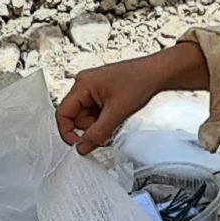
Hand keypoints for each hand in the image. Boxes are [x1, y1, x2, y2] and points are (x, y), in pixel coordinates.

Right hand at [56, 41, 206, 154]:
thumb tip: (82, 147)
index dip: (68, 132)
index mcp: (82, 84)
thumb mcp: (116, 113)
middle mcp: (84, 85)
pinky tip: (116, 116)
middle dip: (89, 128)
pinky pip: (96, 113)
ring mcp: (93, 89)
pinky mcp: (102, 94)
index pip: (63, 114)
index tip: (77, 145)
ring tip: (115, 119)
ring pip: (87, 117)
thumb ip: (97, 133)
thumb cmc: (139, 81)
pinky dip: (104, 120)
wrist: (156, 73)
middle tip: (106, 131)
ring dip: (98, 125)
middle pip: (76, 118)